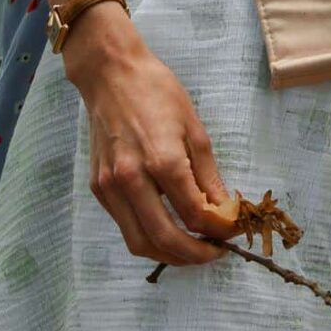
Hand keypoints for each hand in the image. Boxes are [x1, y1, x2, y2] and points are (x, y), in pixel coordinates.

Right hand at [62, 8, 237, 267]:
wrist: (110, 75)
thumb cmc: (156, 93)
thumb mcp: (194, 130)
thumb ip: (208, 177)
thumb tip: (223, 212)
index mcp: (163, 161)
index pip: (195, 215)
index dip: (219, 231)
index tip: (232, 232)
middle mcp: (132, 180)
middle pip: (166, 239)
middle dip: (195, 255)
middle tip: (214, 253)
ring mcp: (110, 187)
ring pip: (139, 242)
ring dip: (168, 255)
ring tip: (191, 250)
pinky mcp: (98, 188)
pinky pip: (124, 225)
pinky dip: (147, 236)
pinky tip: (166, 228)